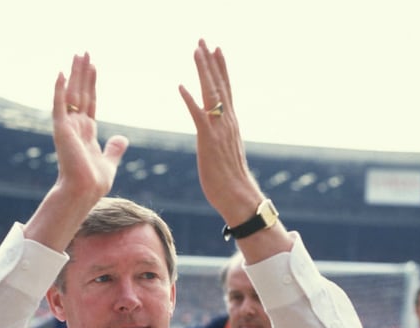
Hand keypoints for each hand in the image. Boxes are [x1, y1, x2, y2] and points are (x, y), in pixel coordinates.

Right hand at [51, 53, 127, 205]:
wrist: (84, 192)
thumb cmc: (94, 182)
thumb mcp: (109, 162)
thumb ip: (114, 149)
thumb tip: (122, 138)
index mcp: (86, 132)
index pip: (89, 101)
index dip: (91, 83)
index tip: (93, 66)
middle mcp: (75, 126)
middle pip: (80, 92)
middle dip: (83, 72)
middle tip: (84, 52)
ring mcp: (67, 126)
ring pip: (71, 93)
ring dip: (74, 74)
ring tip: (78, 54)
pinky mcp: (61, 129)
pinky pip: (59, 105)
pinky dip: (59, 89)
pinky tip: (60, 72)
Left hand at [178, 40, 262, 223]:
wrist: (238, 196)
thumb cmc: (230, 180)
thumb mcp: (225, 153)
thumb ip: (221, 139)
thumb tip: (216, 136)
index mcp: (231, 123)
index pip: (226, 90)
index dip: (220, 69)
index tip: (216, 49)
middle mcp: (227, 122)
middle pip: (219, 85)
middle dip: (211, 61)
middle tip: (204, 40)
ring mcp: (219, 130)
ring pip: (211, 93)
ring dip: (203, 71)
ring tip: (197, 51)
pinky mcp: (208, 141)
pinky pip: (198, 115)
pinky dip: (190, 100)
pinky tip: (181, 86)